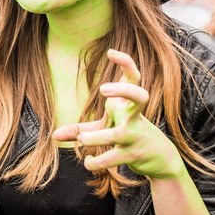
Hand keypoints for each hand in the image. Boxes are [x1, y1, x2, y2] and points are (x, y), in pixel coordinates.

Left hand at [51, 49, 183, 179]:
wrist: (160, 158)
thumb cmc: (129, 135)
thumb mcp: (106, 128)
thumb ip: (81, 129)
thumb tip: (54, 135)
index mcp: (128, 105)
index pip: (135, 77)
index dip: (126, 63)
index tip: (111, 53)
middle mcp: (134, 117)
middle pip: (140, 96)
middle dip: (123, 90)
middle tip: (102, 89)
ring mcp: (135, 136)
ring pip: (118, 134)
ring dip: (97, 138)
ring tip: (83, 139)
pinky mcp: (133, 155)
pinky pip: (112, 157)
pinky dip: (96, 161)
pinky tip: (88, 162)